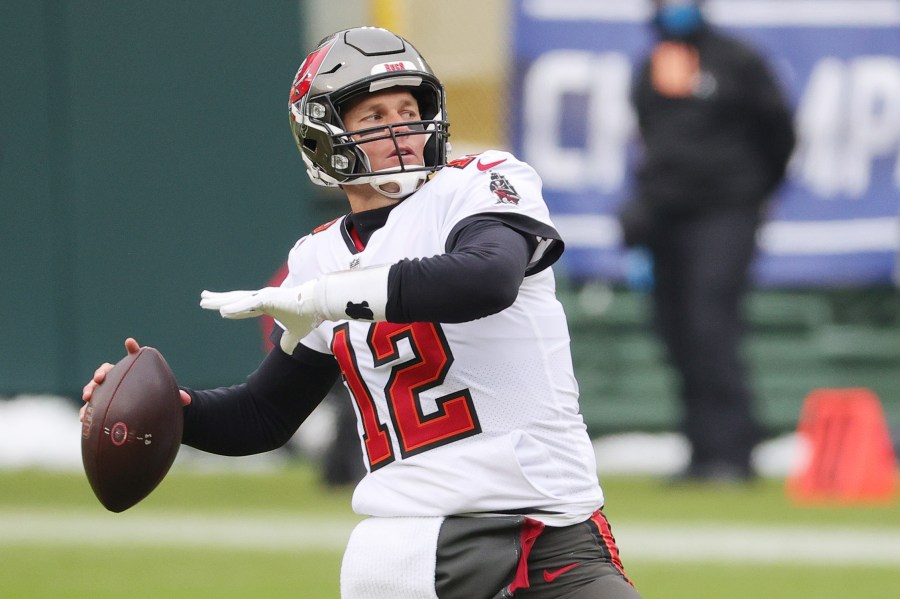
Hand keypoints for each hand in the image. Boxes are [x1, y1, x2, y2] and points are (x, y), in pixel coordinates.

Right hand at [79, 337, 190, 422]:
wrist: (143, 416)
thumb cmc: (154, 401)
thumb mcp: (165, 399)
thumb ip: (175, 397)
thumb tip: (187, 399)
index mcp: (132, 374)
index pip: (132, 360)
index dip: (132, 349)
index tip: (131, 343)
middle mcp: (116, 382)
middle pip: (105, 372)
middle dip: (100, 373)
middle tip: (100, 378)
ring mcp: (106, 395)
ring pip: (94, 389)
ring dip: (89, 390)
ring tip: (88, 396)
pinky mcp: (100, 410)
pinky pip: (90, 410)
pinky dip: (86, 412)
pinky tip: (84, 418)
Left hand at [200, 280, 321, 353]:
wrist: (319, 304)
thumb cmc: (308, 315)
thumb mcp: (296, 332)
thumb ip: (289, 340)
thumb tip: (287, 351)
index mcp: (267, 304)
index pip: (244, 307)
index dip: (231, 309)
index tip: (219, 309)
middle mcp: (263, 298)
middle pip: (235, 299)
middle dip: (218, 299)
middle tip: (203, 298)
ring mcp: (264, 297)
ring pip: (236, 299)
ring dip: (219, 301)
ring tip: (204, 300)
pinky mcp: (267, 299)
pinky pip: (247, 305)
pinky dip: (234, 309)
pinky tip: (221, 312)